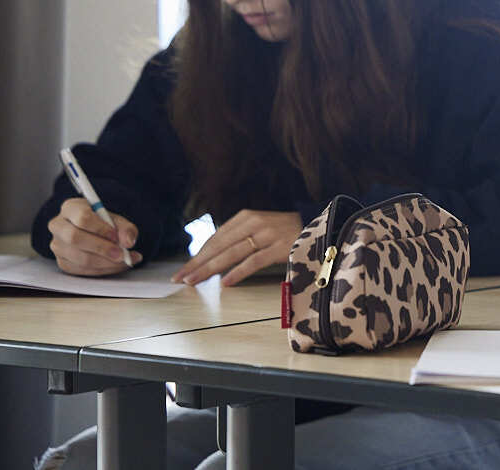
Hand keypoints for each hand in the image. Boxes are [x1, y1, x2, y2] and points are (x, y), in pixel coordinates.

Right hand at [47, 197, 141, 274]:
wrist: (97, 234)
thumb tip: (128, 242)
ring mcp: (57, 245)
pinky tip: (116, 266)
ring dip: (105, 262)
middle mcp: (58, 226)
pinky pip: (81, 270)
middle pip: (75, 238)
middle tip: (122, 254)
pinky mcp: (62, 262)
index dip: (100, 228)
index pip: (82, 218)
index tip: (115, 236)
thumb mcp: (117, 221)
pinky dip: (102, 270)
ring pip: (79, 257)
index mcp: (71, 208)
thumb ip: (126, 228)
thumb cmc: (104, 224)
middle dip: (102, 248)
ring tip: (125, 260)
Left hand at [172, 209, 302, 286]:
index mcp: (246, 216)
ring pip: (232, 253)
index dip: (198, 255)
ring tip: (195, 281)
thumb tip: (212, 259)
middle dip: (197, 263)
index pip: (216, 238)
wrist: (320, 226)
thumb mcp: (260, 227)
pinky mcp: (281, 246)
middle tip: (180, 278)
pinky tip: (226, 282)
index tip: (184, 269)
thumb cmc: (285, 231)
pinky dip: (238, 272)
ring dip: (210, 269)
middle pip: (219, 246)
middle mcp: (255, 222)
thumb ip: (239, 238)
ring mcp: (268, 234)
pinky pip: (254, 261)